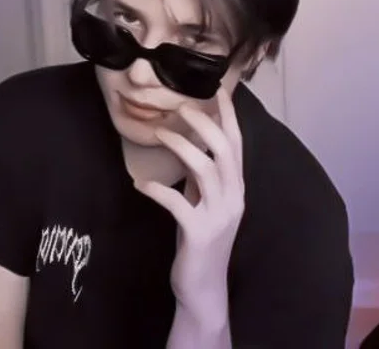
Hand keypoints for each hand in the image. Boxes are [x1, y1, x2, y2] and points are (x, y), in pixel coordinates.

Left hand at [134, 88, 244, 312]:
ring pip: (205, 169)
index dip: (229, 117)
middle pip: (224, 150)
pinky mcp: (199, 233)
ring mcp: (219, 215)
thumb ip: (202, 178)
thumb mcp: (205, 202)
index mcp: (236, 187)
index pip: (236, 144)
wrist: (204, 286)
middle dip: (204, 124)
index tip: (219, 92)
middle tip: (182, 107)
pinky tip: (141, 184)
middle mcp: (234, 197)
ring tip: (160, 134)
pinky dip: (157, 190)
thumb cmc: (203, 239)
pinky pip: (177, 203)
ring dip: (181, 147)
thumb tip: (190, 148)